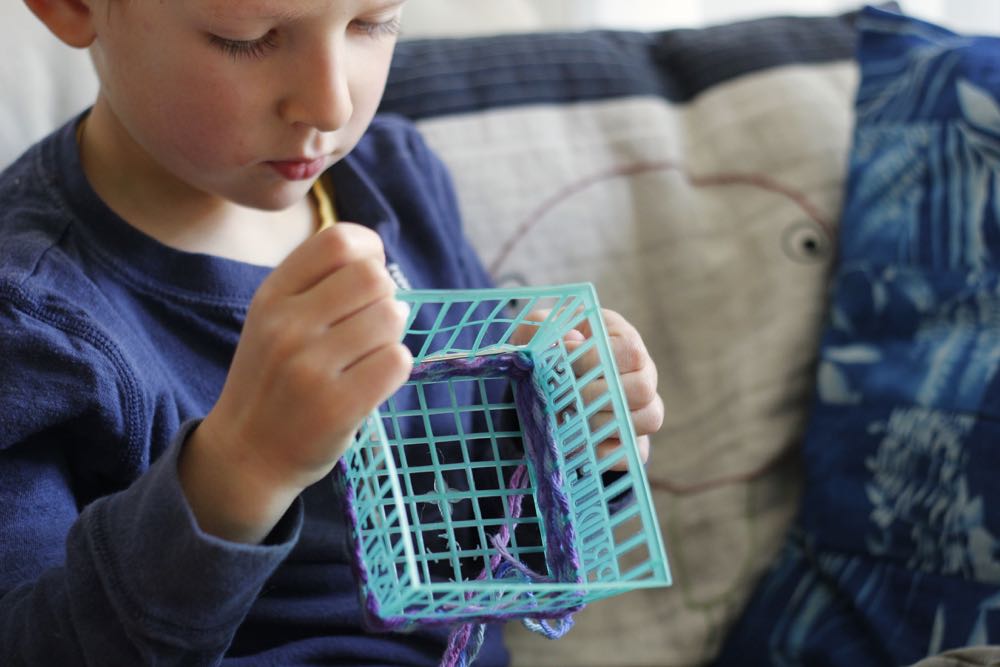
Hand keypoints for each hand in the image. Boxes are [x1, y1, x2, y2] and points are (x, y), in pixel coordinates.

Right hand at [180, 224, 412, 542]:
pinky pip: (397, 361)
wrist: (247, 455)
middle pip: (373, 277)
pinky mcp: (338, 406)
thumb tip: (379, 261)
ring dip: (391, 334)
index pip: (337, 241)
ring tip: (367, 354)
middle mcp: (287, 326)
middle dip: (384, 296)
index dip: (369, 250)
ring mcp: (310, 368)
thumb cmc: (273, 380)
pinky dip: (395, 366)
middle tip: (369, 323)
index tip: (370, 271)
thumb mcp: (273, 320)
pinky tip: (371, 379)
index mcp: (271, 297)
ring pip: (391, 317)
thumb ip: (317, 285)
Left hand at [516, 308, 662, 470]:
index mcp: (622, 339)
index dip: (595, 359)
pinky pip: (634, 453)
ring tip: (568, 418)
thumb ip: (543, 327)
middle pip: (643, 388)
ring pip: (649, 419)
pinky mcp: (633, 441)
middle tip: (565, 397)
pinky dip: (603, 452)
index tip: (563, 362)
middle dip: (595, 395)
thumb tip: (570, 341)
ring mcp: (642, 408)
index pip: (631, 350)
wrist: (546, 381)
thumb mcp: (537, 331)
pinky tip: (574, 443)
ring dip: (601, 422)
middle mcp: (642, 373)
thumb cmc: (546, 349)